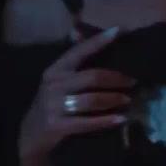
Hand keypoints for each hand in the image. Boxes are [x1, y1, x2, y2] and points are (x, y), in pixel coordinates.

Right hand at [18, 26, 135, 163]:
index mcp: (55, 70)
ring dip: (114, 99)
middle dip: (116, 79)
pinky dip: (106, 121)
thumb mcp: (57, 80)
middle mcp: (54, 85)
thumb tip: (79, 31)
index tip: (118, 31)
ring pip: (92, 100)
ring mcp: (54, 106)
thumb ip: (71, 59)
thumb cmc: (51, 102)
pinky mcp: (58, 126)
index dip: (98, 41)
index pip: (79, 52)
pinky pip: (87, 123)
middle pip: (92, 77)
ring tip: (128, 100)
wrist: (32, 134)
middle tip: (133, 82)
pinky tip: (121, 119)